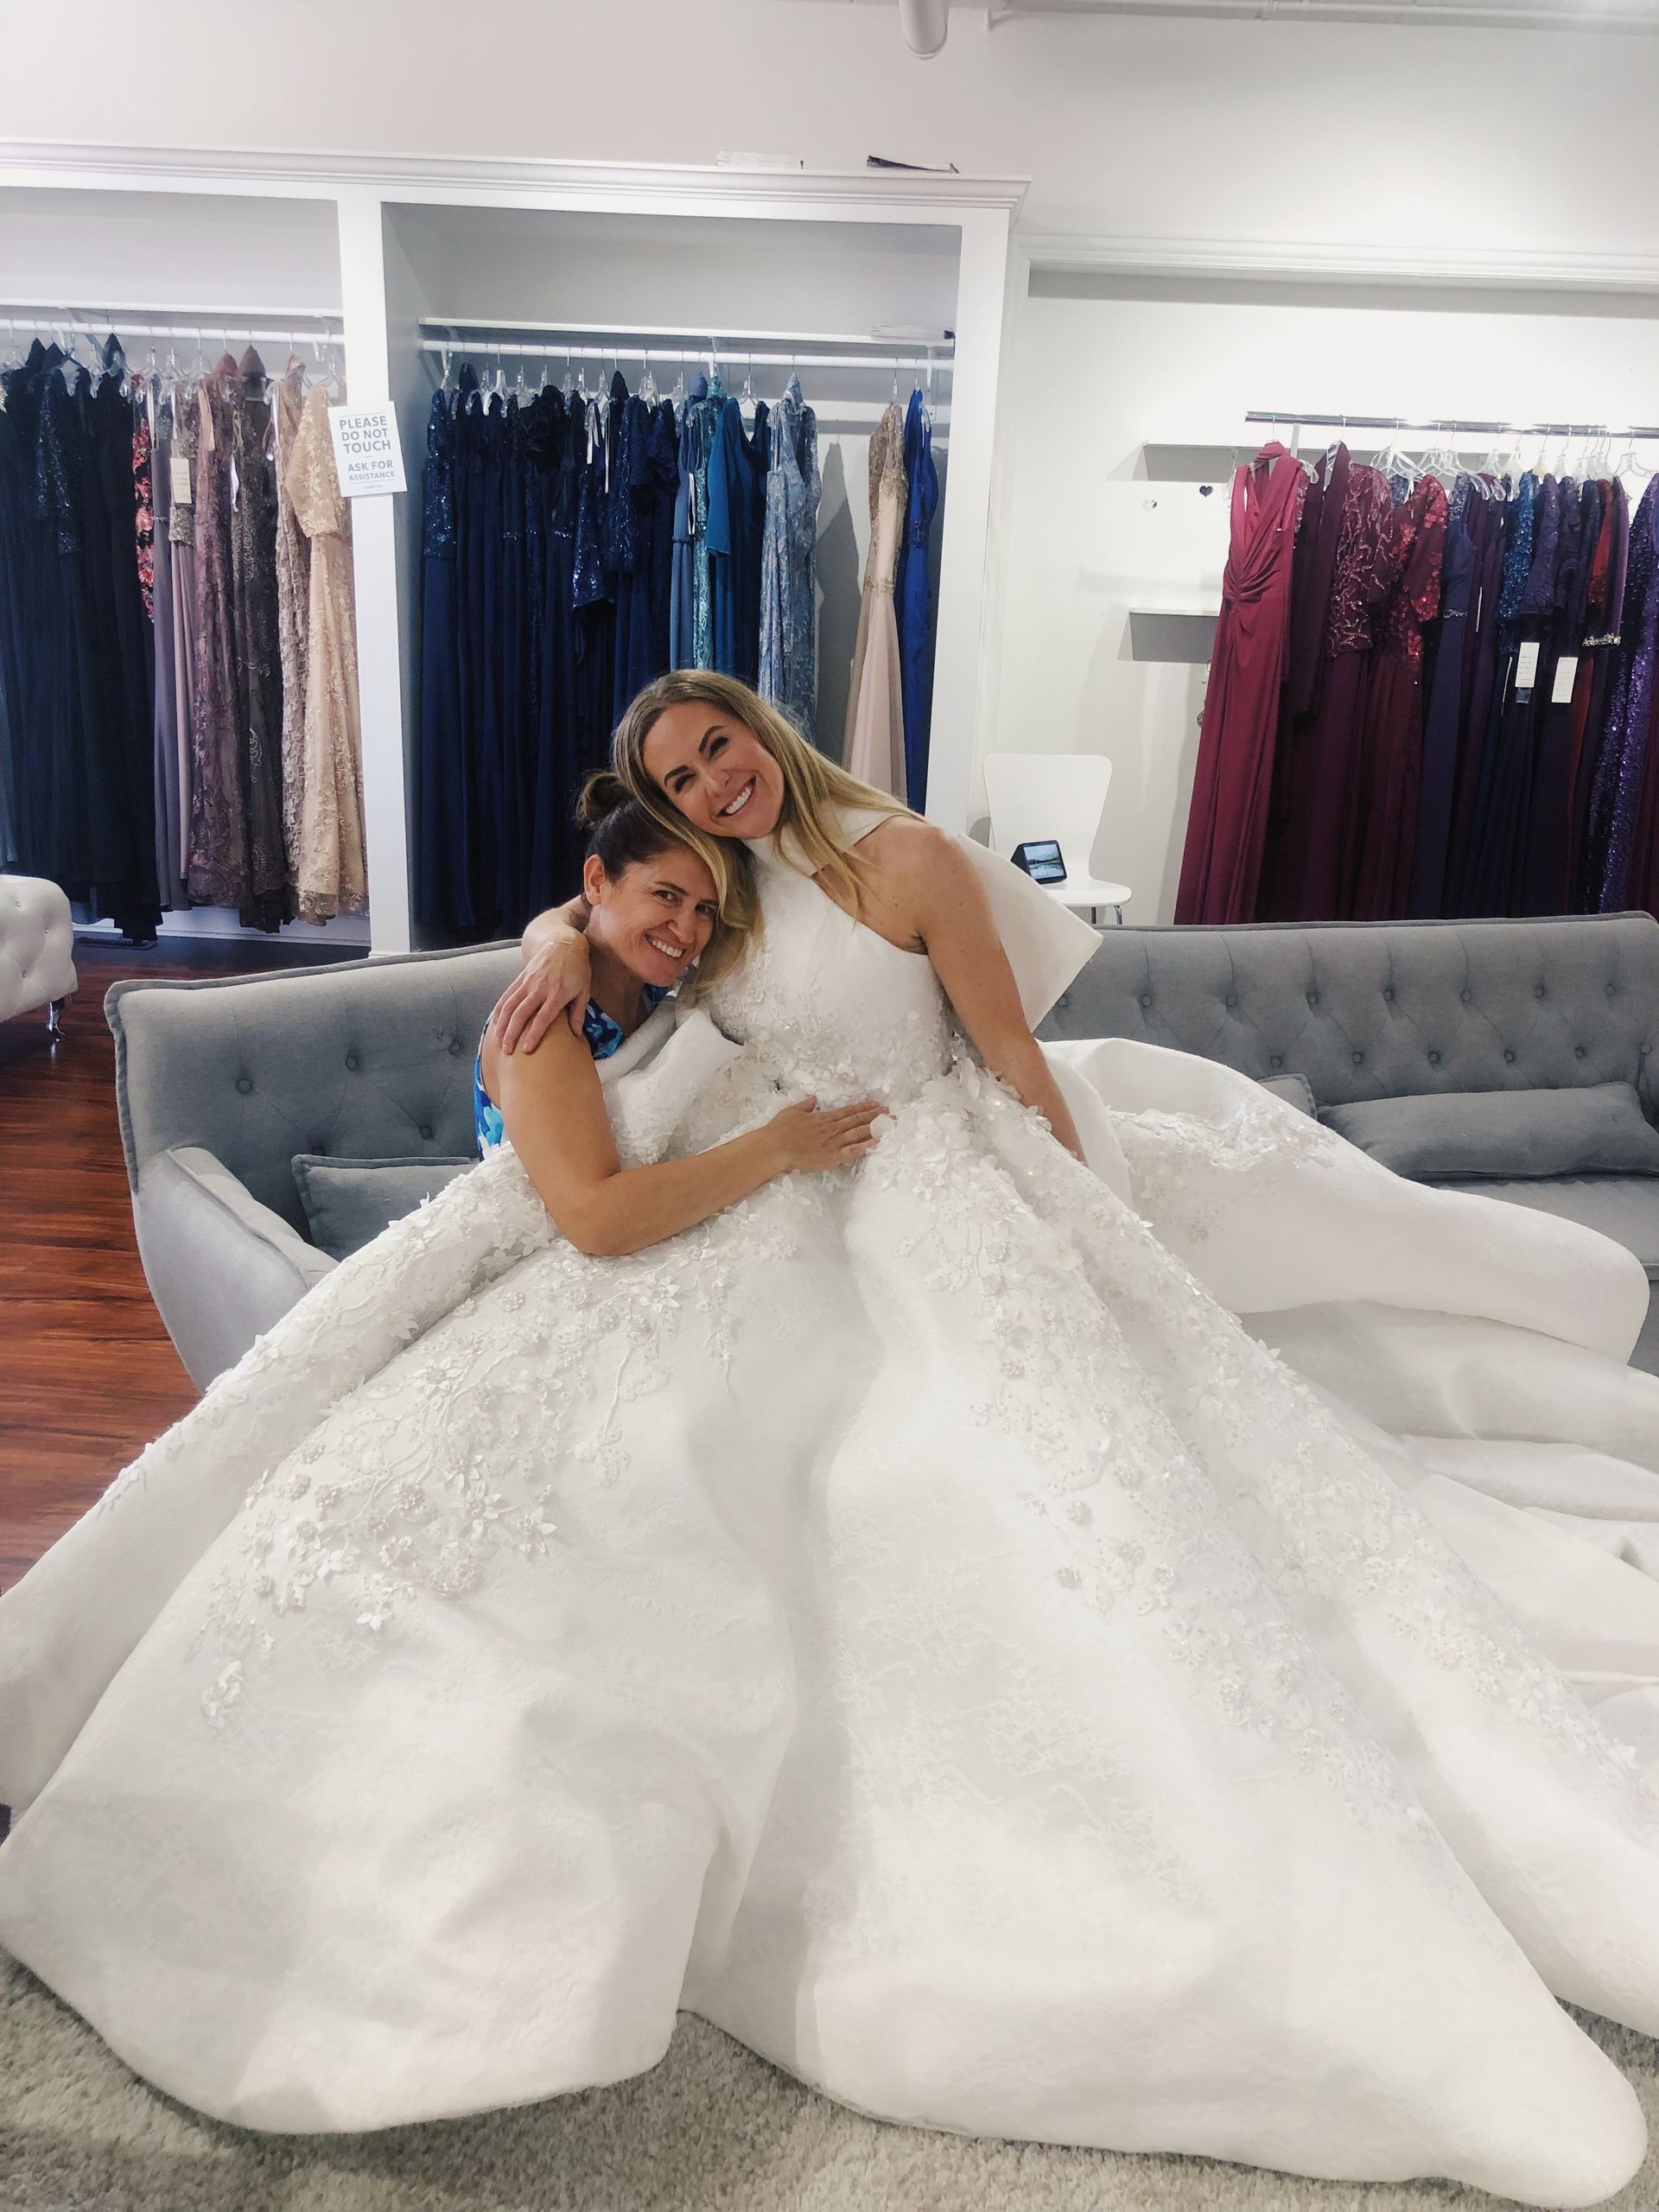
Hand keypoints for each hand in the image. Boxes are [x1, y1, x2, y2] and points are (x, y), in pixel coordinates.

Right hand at [491, 929, 591, 1052]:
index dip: (533, 1035)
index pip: (543, 1018)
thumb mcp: (584, 990)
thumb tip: (576, 1034)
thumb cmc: (578, 969)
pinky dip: (499, 1009)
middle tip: (507, 1050)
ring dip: (503, 1024)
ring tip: (499, 1041)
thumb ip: (578, 1012)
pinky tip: (495, 1022)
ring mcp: (528, 982)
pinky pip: (507, 995)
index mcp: (557, 993)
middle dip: (512, 1033)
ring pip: (510, 1005)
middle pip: (522, 1013)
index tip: (526, 1050)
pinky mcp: (521, 977)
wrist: (564, 943)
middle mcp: (540, 988)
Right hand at [764, 1096, 886, 1174]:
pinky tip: (877, 1142)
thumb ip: (805, 1105)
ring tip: (889, 1123)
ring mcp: (834, 1142)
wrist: (776, 1147)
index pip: (848, 1111)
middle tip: (890, 1112)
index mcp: (824, 1118)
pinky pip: (853, 1151)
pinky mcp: (833, 1156)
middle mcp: (832, 1128)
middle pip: (858, 1120)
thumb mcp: (792, 1111)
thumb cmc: (781, 1130)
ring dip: (875, 1127)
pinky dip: (866, 1146)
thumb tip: (814, 1098)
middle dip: (875, 1116)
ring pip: (859, 1133)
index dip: (863, 1107)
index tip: (876, 1104)